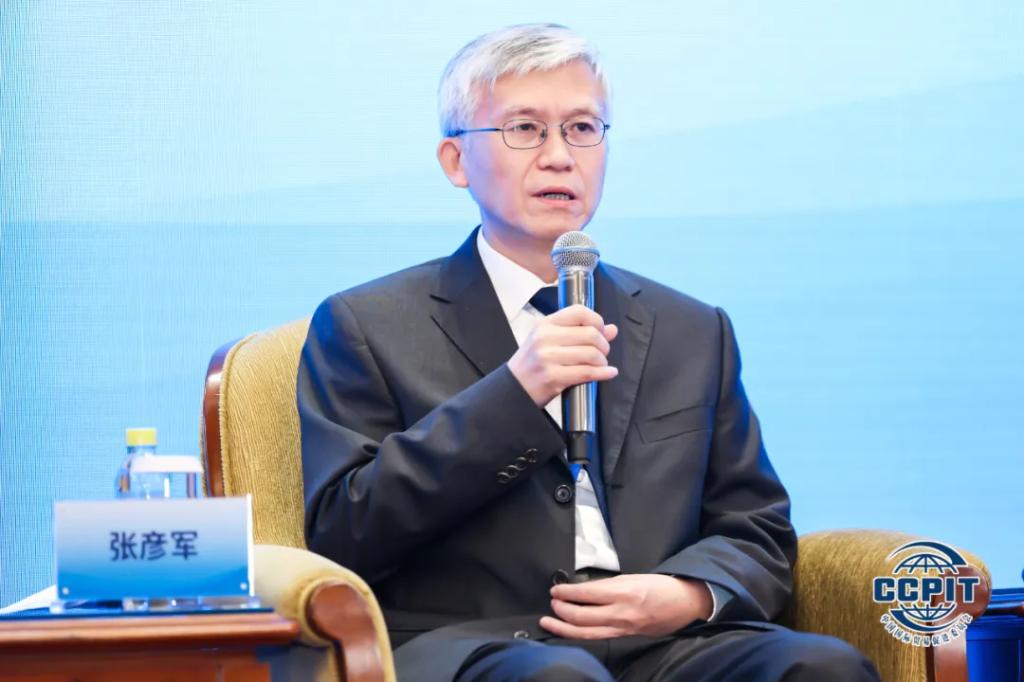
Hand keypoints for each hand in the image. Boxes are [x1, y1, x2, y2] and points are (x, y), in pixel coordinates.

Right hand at [507, 304, 618, 406]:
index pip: (579, 312)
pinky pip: (587, 372)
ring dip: (603, 361)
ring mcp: (548, 357)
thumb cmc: (532, 364)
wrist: (513, 388)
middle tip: (603, 352)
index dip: (597, 321)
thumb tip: (611, 329)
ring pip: (591, 354)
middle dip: (604, 345)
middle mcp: (545, 338)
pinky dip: (603, 373)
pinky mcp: (552, 377)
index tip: (601, 331)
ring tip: (601, 365)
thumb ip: (580, 333)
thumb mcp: (550, 341)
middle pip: (590, 334)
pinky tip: (608, 373)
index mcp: (545, 324)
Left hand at [539, 574, 712, 639]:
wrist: (684, 603)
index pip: (586, 593)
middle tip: (552, 603)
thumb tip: (584, 590)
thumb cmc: (659, 586)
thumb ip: (608, 585)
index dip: (566, 592)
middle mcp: (621, 612)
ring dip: (564, 627)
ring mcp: (623, 627)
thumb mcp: (632, 577)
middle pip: (582, 616)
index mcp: (623, 591)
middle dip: (561, 611)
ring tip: (550, 622)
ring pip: (586, 632)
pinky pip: (598, 637)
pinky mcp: (626, 636)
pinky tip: (571, 631)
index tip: (555, 590)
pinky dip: (581, 634)